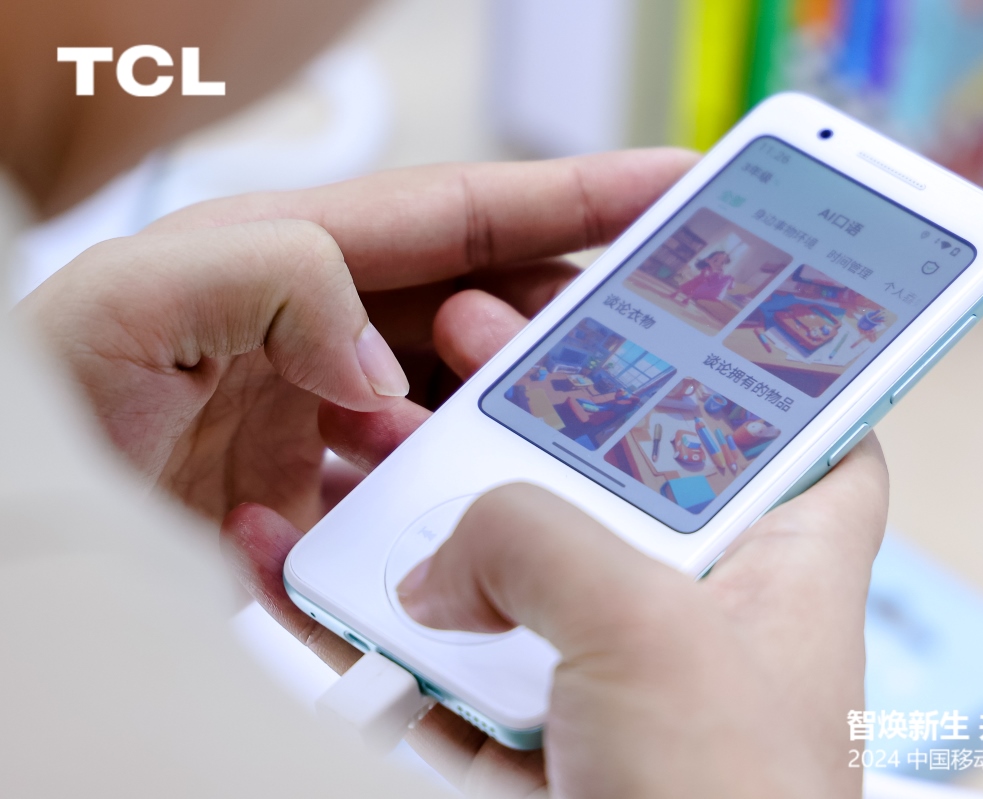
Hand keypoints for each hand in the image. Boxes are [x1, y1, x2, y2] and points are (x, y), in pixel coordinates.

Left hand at [16, 150, 695, 528]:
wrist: (3, 516)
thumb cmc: (40, 395)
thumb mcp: (136, 300)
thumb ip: (274, 285)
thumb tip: (384, 372)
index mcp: (295, 252)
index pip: (465, 211)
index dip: (578, 195)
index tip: (671, 190)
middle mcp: (319, 326)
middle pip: (480, 306)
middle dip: (550, 328)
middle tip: (609, 358)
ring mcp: (320, 409)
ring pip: (456, 405)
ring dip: (489, 432)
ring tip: (512, 455)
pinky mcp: (310, 488)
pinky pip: (404, 493)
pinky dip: (427, 509)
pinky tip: (414, 526)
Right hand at [223, 284, 888, 796]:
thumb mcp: (648, 632)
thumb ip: (537, 541)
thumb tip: (439, 555)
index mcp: (786, 560)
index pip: (808, 423)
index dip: (754, 353)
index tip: (681, 290)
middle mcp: (708, 608)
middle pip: (631, 470)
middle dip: (547, 402)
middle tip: (479, 328)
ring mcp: (618, 674)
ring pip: (531, 563)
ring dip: (452, 509)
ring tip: (385, 430)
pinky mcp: (544, 737)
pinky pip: (463, 663)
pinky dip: (396, 628)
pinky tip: (330, 573)